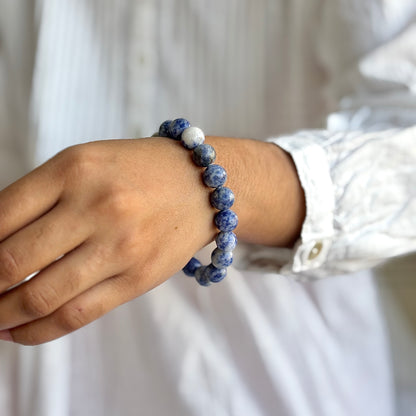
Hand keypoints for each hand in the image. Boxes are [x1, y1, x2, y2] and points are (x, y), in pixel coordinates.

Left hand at [0, 138, 215, 344]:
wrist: (202, 184)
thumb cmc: (139, 171)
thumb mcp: (86, 164)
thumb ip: (40, 198)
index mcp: (74, 169)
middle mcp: (96, 207)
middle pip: (11, 263)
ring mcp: (120, 246)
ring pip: (40, 297)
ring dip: (0, 316)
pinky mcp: (138, 278)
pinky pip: (76, 315)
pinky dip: (37, 331)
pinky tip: (18, 331)